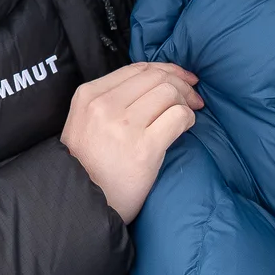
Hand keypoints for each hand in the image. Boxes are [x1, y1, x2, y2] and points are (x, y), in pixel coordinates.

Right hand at [60, 62, 202, 222]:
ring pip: (169, 93)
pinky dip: (188, 119)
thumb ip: (109, 100)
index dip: (166, 69)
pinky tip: (185, 128)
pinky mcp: (144, 148)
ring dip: (185, 102)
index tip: (182, 78)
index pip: (137, 68)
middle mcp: (104, 106)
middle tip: (193, 98)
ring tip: (188, 115)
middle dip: (181, 84)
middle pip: (156, 77)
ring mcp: (124, 126)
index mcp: (87, 96)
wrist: (81, 206)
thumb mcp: (83, 124)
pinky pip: (178, 117)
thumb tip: (155, 82)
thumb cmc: (86, 167)